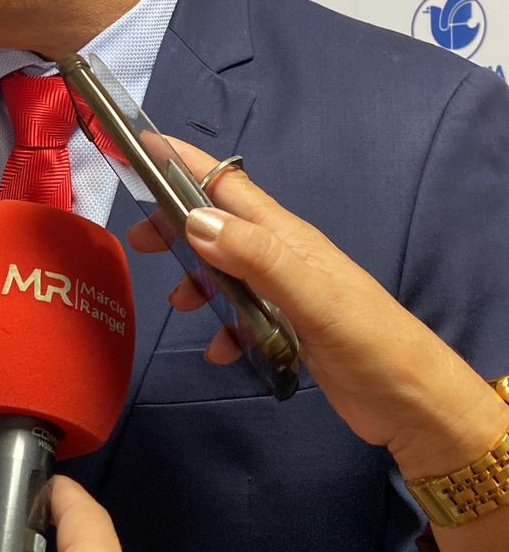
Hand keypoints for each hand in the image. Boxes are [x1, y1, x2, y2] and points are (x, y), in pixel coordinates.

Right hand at [130, 142, 508, 551]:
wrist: (414, 404)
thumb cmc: (367, 342)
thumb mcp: (310, 297)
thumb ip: (256, 257)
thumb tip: (193, 221)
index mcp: (286, 236)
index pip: (226, 184)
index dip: (183, 163)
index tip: (138, 147)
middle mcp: (283, 256)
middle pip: (218, 224)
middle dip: (176, 225)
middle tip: (137, 240)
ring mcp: (288, 292)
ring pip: (227, 271)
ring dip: (198, 281)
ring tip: (178, 306)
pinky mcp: (291, 329)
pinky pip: (243, 318)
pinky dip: (224, 329)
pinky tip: (220, 352)